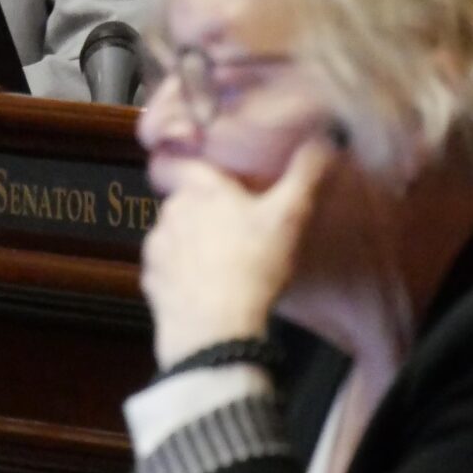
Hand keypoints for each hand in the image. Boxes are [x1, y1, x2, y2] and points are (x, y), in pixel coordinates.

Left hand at [141, 136, 334, 367]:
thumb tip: (323, 141)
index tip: (216, 183)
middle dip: (204, 212)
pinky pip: (165, 270)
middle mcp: (170, 210)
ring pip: (174, 236)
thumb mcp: (289, 218)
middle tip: (235, 233)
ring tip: (221, 267)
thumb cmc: (254, 267)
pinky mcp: (150, 281)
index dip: (197, 169)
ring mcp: (155, 247)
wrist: (216, 332)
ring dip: (190, 244)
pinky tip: (203, 291)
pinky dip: (179, 276)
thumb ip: (305, 176)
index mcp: (200, 188)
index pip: (184, 163)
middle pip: (184, 201)